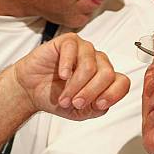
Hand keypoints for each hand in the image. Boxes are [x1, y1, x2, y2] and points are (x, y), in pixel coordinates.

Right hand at [14, 33, 129, 120]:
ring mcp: (84, 50)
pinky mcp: (68, 41)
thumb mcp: (80, 112)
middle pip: (107, 74)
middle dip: (90, 92)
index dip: (112, 95)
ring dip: (75, 85)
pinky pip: (73, 49)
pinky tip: (62, 75)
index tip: (97, 105)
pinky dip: (67, 66)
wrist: (31, 91)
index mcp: (106, 78)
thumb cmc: (56, 98)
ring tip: (64, 97)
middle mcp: (99, 62)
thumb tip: (104, 101)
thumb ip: (96, 109)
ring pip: (90, 66)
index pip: (122, 82)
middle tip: (75, 103)